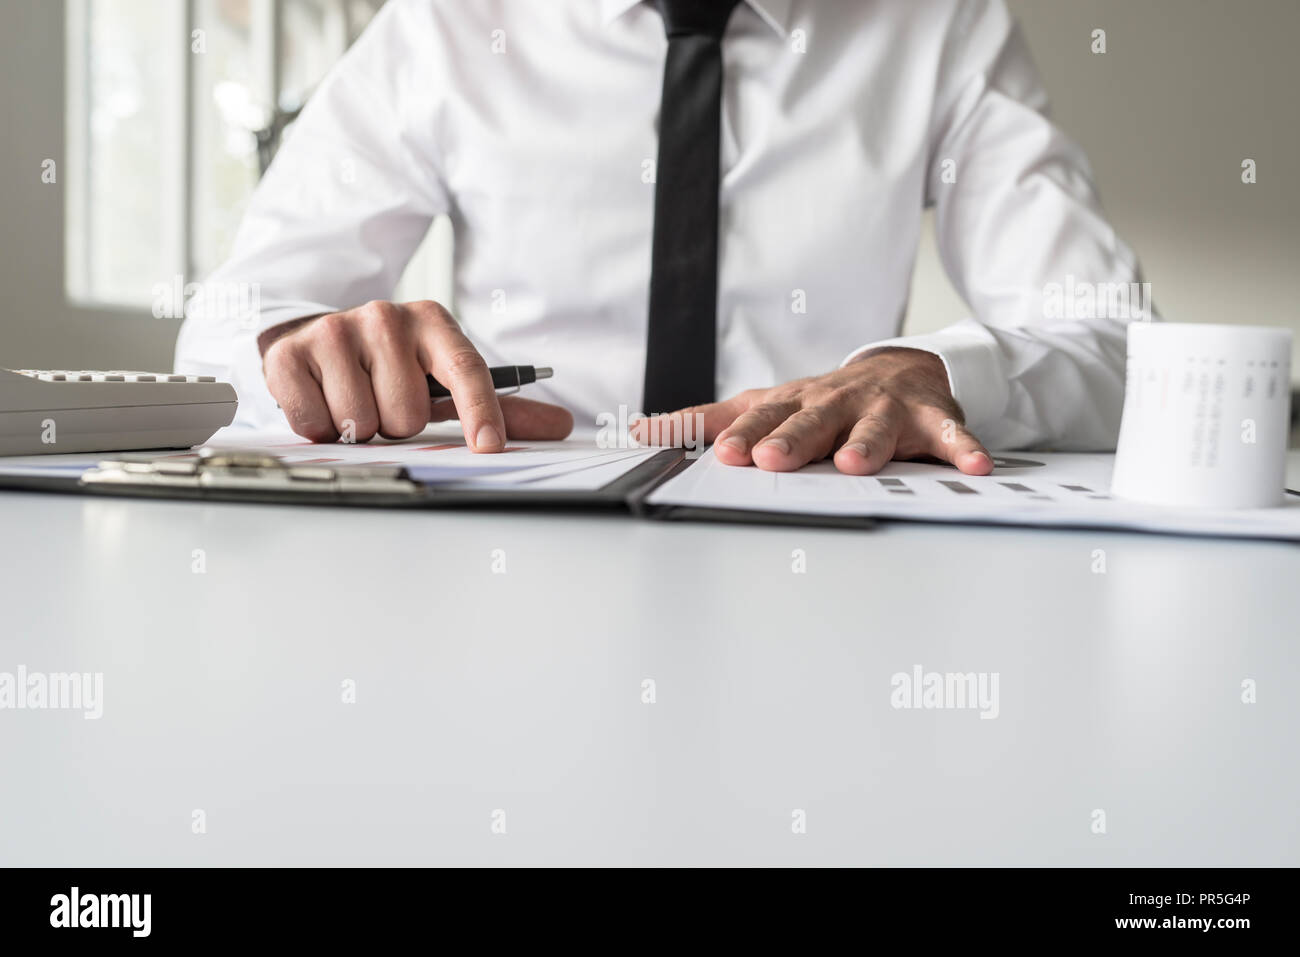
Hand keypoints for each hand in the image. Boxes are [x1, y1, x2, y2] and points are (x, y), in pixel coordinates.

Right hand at [260, 300, 572, 446]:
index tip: (490, 447)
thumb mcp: (442, 377)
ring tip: (354, 400)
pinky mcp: (290, 355)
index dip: (480, 412)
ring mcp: (334, 332)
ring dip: (358, 427)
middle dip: (398, 424)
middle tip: (385, 402)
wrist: (312, 336)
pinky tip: (322, 400)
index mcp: (432, 321)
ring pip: (361, 422)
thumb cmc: (388, 364)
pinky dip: (319, 427)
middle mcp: (384, 317)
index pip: (466, 370)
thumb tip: (560, 425)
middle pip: (408, 412)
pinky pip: (316, 423)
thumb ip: (499, 405)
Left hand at [631, 347, 992, 474]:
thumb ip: (707, 420)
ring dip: (866, 445)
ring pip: (875, 429)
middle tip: (772, 460)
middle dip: (793, 440)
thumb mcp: (766, 404)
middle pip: (813, 422)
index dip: (743, 435)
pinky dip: (963, 447)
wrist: (898, 369)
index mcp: (796, 403)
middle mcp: (837, 402)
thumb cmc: (825, 399)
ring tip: (854, 465)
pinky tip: (974, 466)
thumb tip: (642, 431)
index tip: (722, 455)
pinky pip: (949, 435)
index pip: (764, 418)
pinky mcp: (931, 417)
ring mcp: (885, 409)